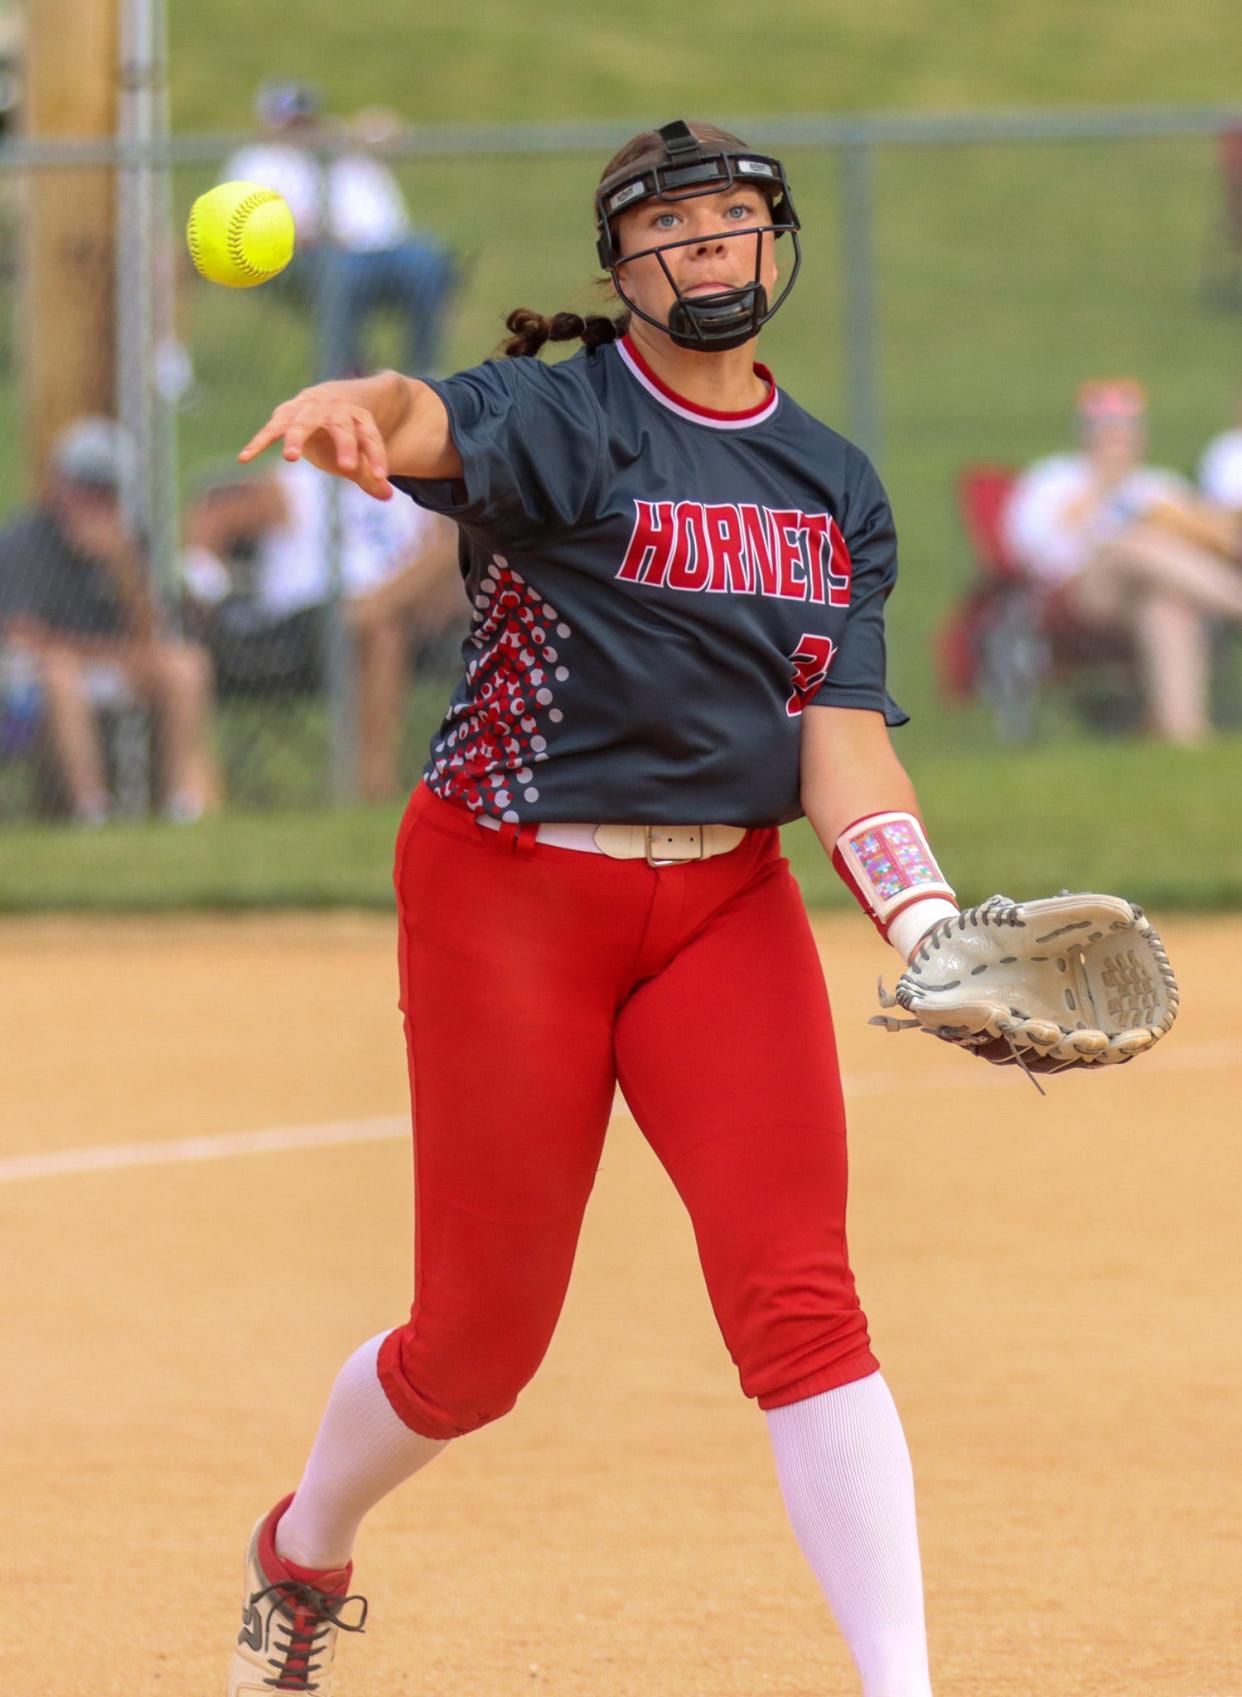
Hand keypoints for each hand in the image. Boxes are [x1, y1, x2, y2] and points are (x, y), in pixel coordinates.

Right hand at [239, 384, 393, 500]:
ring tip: (290, 457)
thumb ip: (369, 474)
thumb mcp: (359, 454)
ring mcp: (307, 409)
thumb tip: (387, 495)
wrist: (326, 402)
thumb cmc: (344, 436)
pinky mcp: (285, 414)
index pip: (370, 436)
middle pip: (341, 425)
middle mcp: (334, 409)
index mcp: (357, 417)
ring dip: (296, 438)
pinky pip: (271, 429)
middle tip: (346, 468)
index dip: (376, 456)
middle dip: (344, 445)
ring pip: (302, 421)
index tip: (380, 477)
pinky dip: (258, 442)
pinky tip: (244, 458)